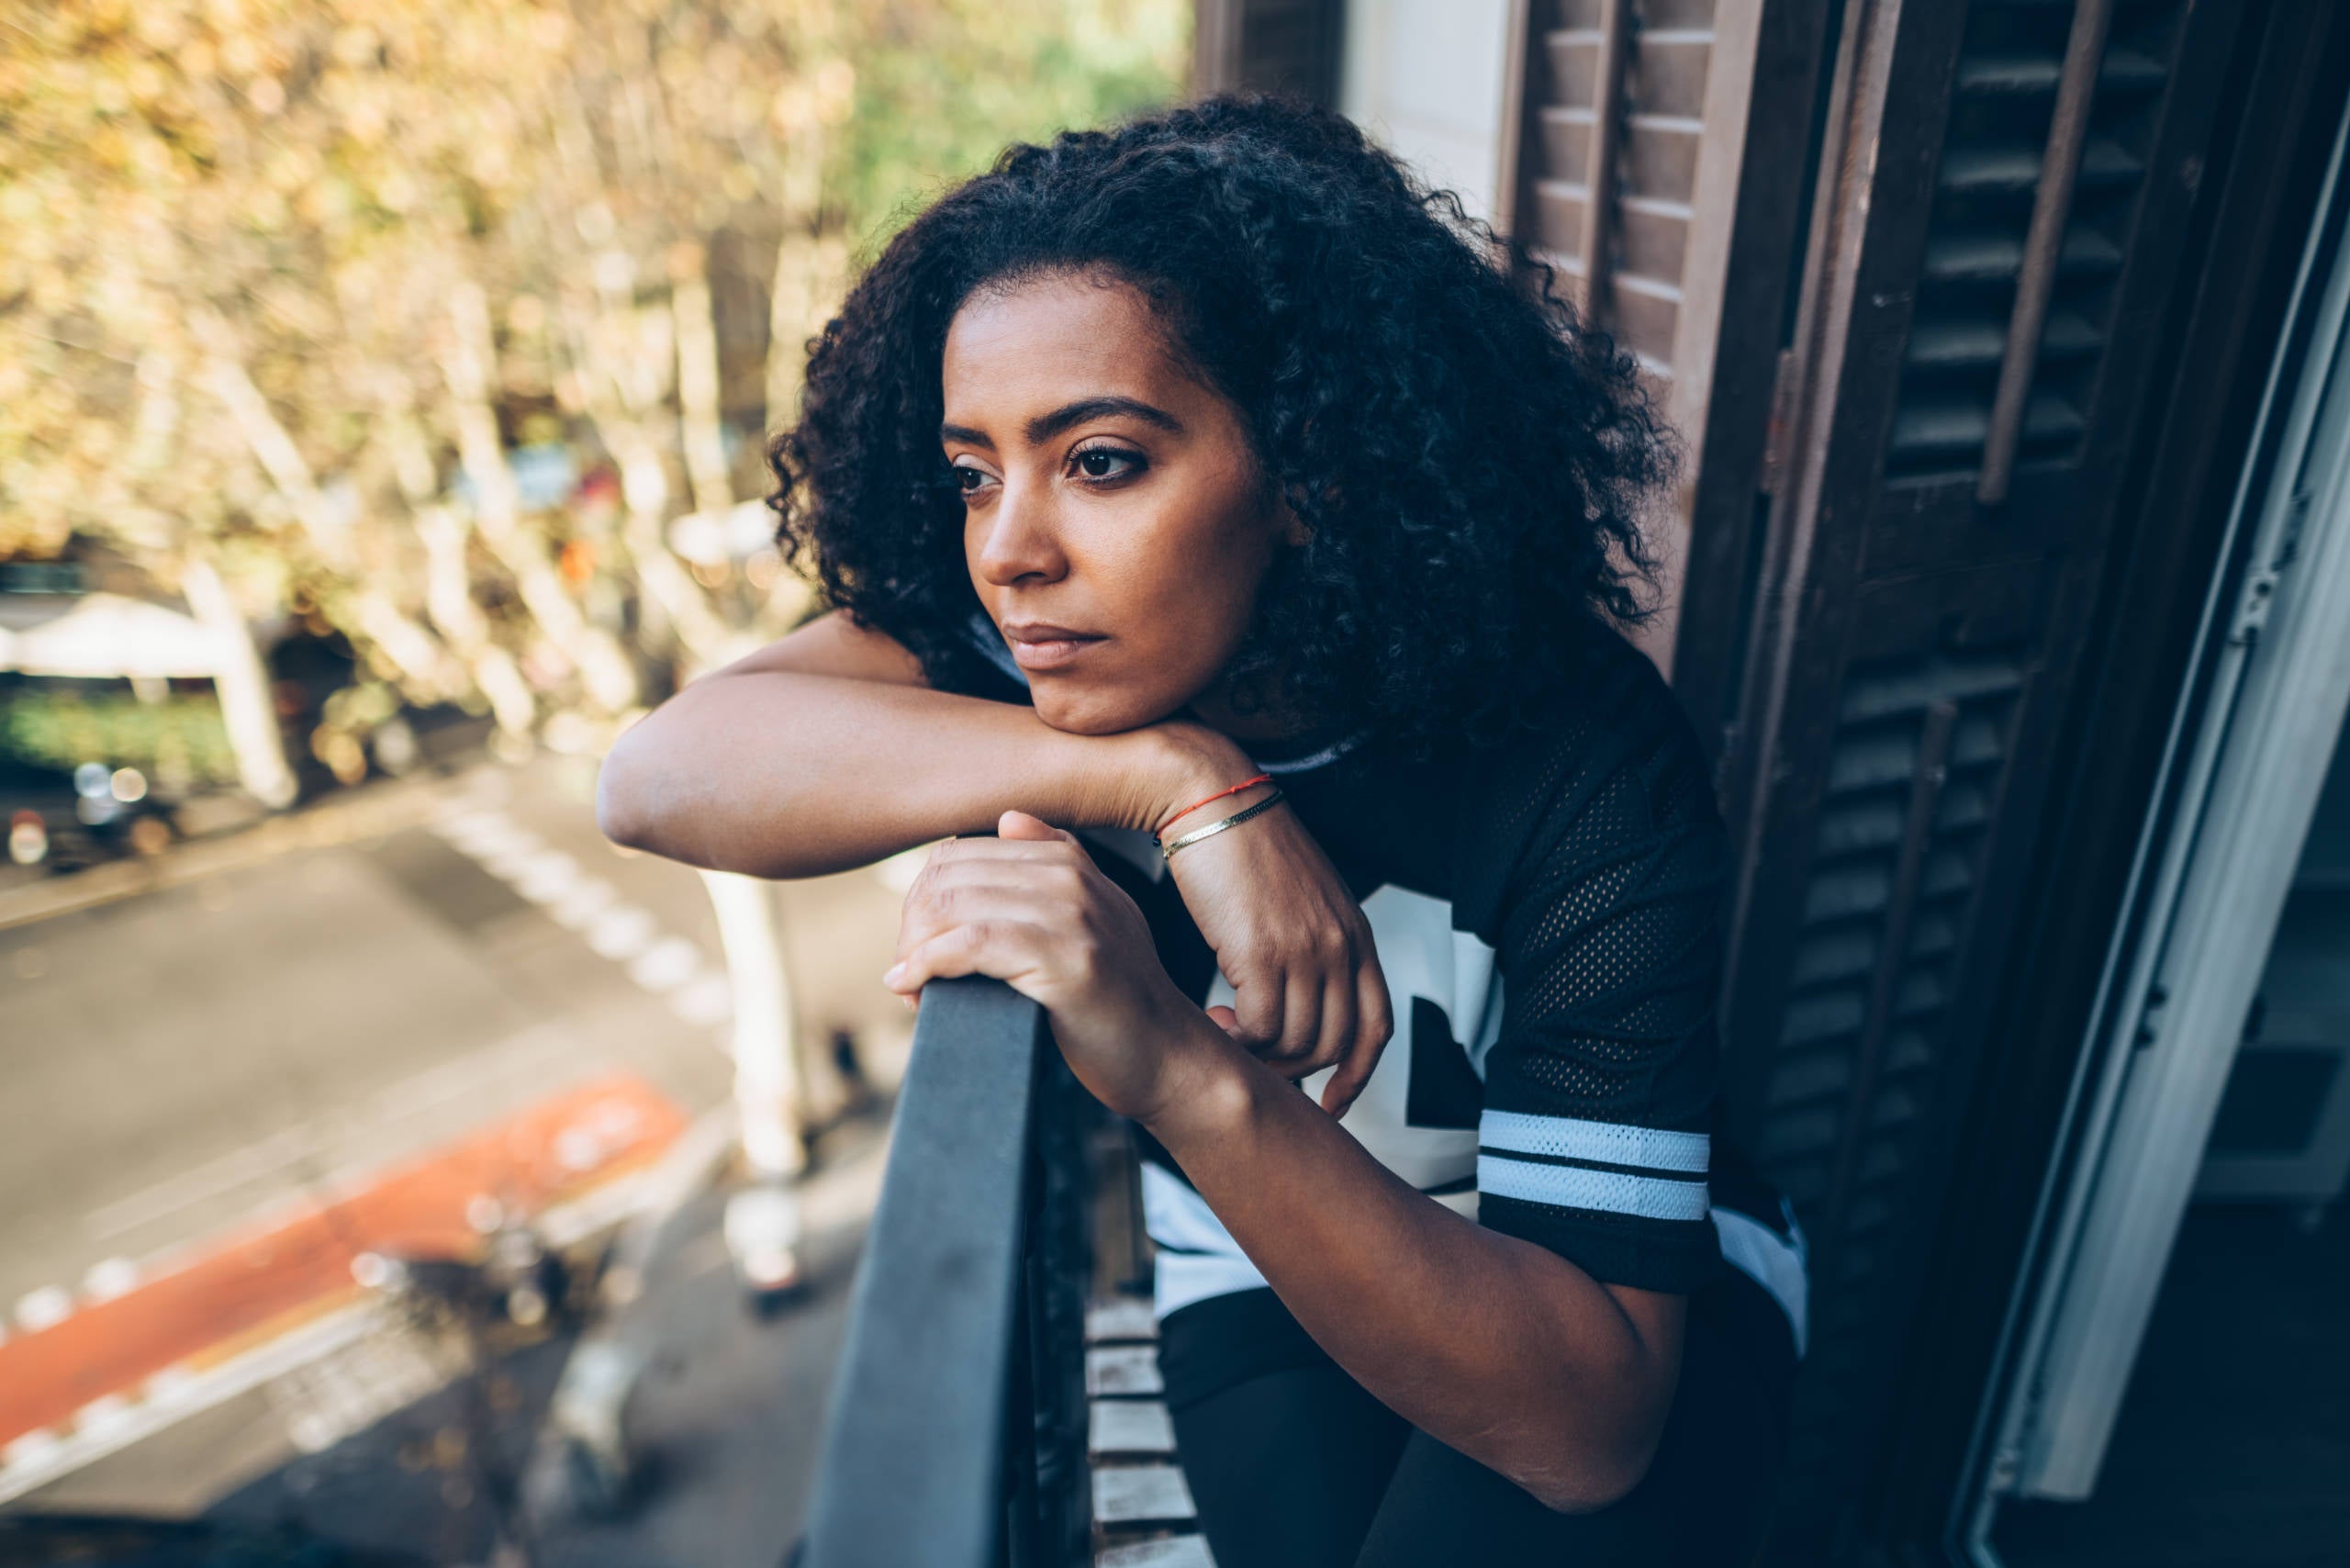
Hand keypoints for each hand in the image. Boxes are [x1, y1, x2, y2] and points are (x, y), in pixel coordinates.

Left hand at [884, 810, 1221, 1122]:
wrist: (1167, 1057)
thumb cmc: (1121, 1000)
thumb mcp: (1098, 917)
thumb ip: (1059, 865)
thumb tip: (1008, 820)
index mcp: (1068, 861)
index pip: (958, 855)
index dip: (922, 901)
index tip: (917, 947)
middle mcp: (1069, 876)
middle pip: (947, 876)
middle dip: (912, 926)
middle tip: (909, 973)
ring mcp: (1069, 914)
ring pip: (952, 906)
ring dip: (914, 950)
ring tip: (914, 988)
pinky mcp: (1063, 958)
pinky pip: (968, 944)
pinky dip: (927, 965)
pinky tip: (913, 988)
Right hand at [1150, 730, 1393, 1116]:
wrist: (1210, 800)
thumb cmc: (1245, 846)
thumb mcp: (1303, 899)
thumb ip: (1315, 945)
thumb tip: (1301, 997)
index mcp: (1355, 934)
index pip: (1376, 1025)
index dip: (1359, 1074)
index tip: (1334, 1102)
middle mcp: (1339, 946)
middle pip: (1334, 1044)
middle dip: (1294, 1068)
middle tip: (1255, 1061)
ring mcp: (1304, 951)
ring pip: (1295, 1043)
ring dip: (1258, 1053)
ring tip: (1225, 1030)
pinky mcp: (1260, 952)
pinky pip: (1258, 1029)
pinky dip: (1235, 1039)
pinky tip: (1212, 1016)